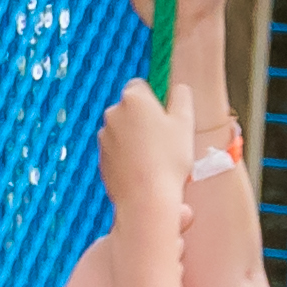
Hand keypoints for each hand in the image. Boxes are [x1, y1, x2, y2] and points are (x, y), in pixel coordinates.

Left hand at [98, 81, 184, 246]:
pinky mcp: (101, 159)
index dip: (155, 101)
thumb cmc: (169, 160)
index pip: (140, 86)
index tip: (166, 118)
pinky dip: (127, 157)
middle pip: (130, 110)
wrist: (146, 199)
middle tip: (164, 140)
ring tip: (155, 159)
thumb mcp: (185, 122)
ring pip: (123, 131)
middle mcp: (113, 113)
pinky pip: (117, 151)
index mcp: (133, 98)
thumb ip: (182, 97)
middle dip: (144, 120)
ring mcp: (104, 137)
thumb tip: (179, 88)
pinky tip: (143, 170)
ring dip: (135, 139)